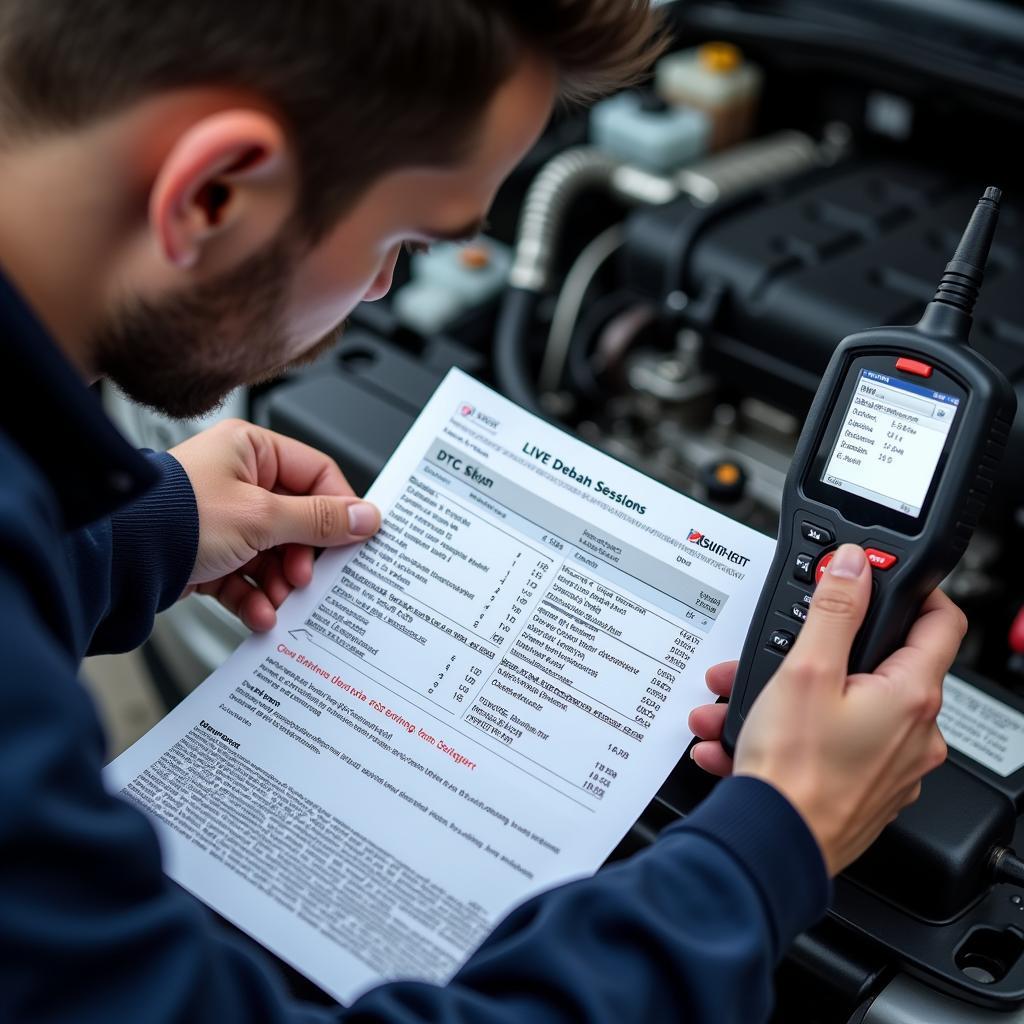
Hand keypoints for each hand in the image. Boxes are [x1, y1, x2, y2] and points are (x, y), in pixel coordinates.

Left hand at [169, 420, 379, 631]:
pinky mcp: (208, 553)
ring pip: (272, 553)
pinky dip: (254, 597)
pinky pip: (245, 576)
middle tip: (305, 577)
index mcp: (251, 450)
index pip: (316, 474)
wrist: (117, 557)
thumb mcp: (261, 516)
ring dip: (279, 583)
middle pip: (296, 520)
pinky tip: (259, 612)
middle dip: (302, 557)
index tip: (356, 538)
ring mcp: (222, 518)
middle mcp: (237, 479)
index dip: (339, 508)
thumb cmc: (175, 516)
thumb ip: (319, 520)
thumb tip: (365, 517)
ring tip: (278, 600)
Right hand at [688, 544, 965, 875]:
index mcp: (912, 696)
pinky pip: (826, 746)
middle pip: (872, 667)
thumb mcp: (806, 671)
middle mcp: (914, 733)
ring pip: (839, 708)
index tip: (880, 581)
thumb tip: (856, 566)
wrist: (774, 848)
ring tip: (735, 701)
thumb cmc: (796, 771)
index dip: (915, 592)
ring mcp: (890, 766)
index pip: (942, 621)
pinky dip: (784, 735)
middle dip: (811, 653)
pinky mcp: (863, 790)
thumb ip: (835, 611)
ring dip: (782, 698)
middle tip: (772, 653)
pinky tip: (736, 740)